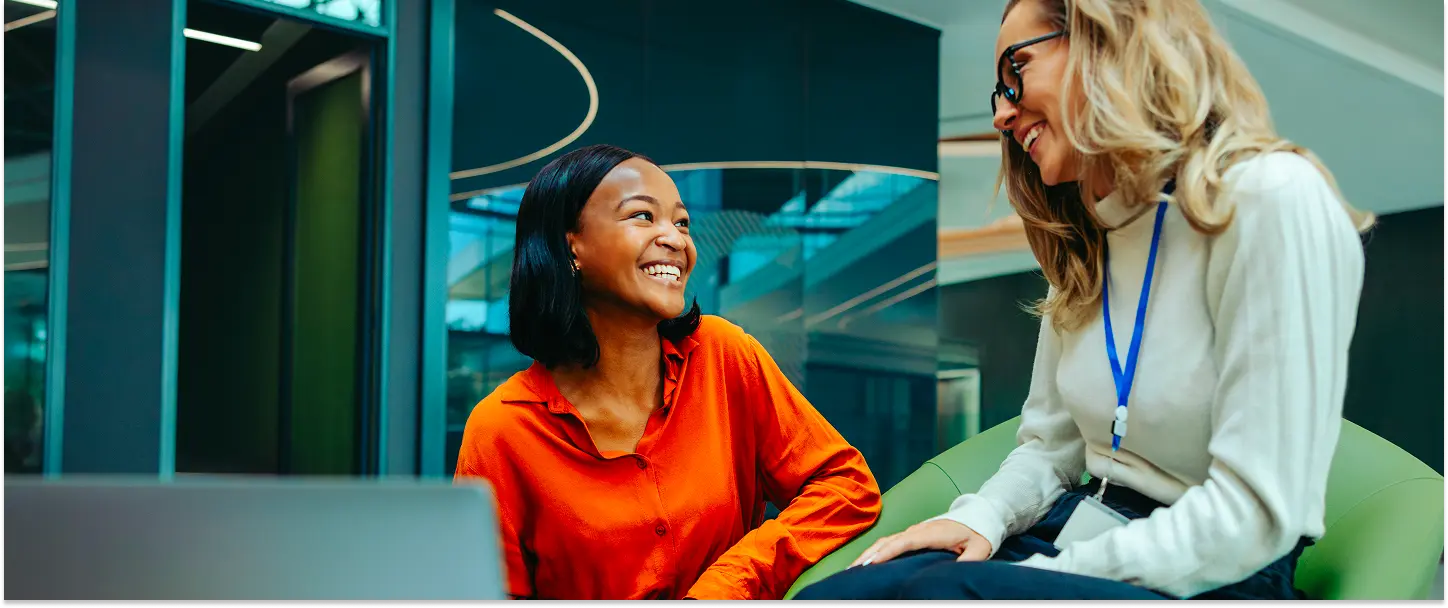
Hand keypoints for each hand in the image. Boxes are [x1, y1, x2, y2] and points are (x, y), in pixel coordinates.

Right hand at [850, 519, 991, 566]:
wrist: (979, 516)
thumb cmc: (979, 534)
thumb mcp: (980, 548)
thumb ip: (969, 560)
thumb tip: (956, 573)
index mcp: (932, 533)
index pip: (904, 542)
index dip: (887, 552)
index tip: (871, 563)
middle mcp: (919, 530)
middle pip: (888, 541)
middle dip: (869, 555)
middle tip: (852, 570)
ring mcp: (914, 531)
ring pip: (886, 541)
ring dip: (869, 553)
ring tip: (853, 568)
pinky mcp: (913, 535)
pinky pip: (891, 542)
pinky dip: (876, 551)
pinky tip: (868, 561)